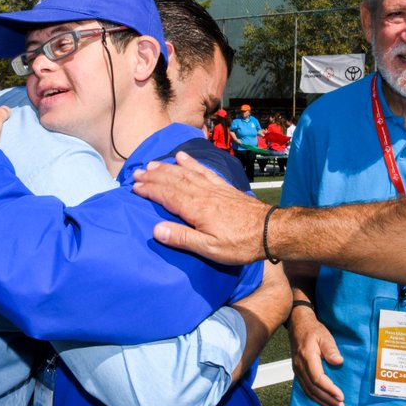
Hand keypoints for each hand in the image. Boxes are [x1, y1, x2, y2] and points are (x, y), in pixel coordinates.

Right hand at [132, 151, 267, 263]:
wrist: (271, 230)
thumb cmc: (240, 244)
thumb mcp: (210, 249)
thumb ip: (183, 238)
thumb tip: (156, 229)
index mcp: (196, 208)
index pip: (166, 195)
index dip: (149, 190)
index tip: (134, 187)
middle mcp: (202, 193)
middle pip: (173, 180)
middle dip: (153, 176)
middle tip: (137, 173)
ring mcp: (214, 188)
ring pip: (185, 173)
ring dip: (167, 168)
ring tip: (152, 163)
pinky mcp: (223, 187)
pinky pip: (203, 171)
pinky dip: (191, 163)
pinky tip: (183, 157)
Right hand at [288, 307, 344, 405]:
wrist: (298, 325)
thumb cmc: (313, 330)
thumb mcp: (324, 335)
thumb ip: (330, 349)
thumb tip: (338, 361)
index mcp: (307, 357)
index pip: (317, 378)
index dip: (329, 389)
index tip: (341, 396)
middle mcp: (300, 366)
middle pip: (313, 388)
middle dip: (327, 400)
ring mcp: (297, 370)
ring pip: (308, 391)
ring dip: (322, 401)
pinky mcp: (298, 372)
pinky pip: (306, 388)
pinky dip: (315, 397)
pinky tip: (324, 402)